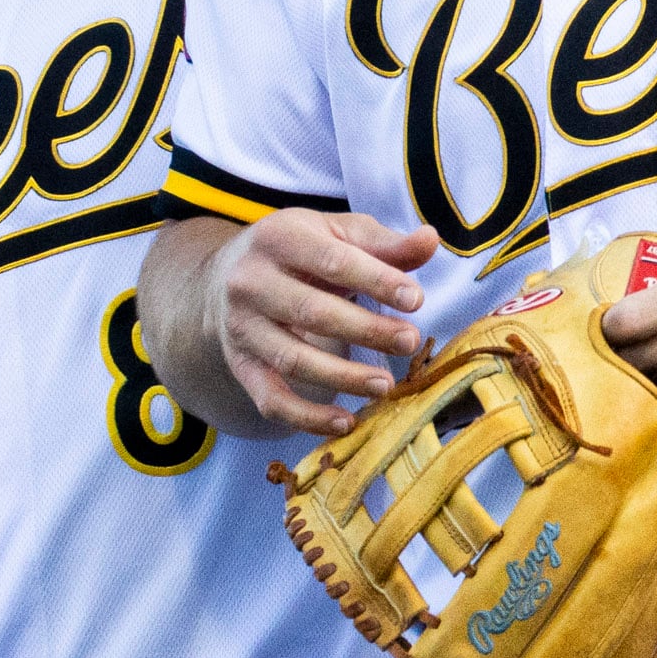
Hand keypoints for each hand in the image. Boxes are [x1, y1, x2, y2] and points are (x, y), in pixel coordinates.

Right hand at [208, 209, 437, 435]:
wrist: (225, 279)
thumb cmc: (300, 253)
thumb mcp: (337, 234)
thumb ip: (384, 243)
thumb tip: (431, 240)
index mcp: (279, 237)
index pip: (332, 260)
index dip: (376, 280)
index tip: (415, 300)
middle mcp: (251, 281)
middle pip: (312, 312)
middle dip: (367, 330)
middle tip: (410, 342)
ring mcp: (242, 327)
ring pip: (293, 359)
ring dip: (343, 378)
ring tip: (385, 385)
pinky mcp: (241, 366)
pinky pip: (271, 400)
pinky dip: (307, 418)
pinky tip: (346, 422)